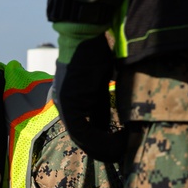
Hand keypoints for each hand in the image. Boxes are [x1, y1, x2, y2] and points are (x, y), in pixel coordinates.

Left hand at [53, 35, 125, 162]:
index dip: (102, 144)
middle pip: (82, 140)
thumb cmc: (95, 54)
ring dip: (104, 147)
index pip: (85, 134)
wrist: (86, 33)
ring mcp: (64, 107)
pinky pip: (82, 131)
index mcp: (71, 105)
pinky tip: (118, 139)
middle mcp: (64, 108)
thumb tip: (110, 127)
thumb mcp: (100, 87)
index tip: (120, 148)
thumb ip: (102, 107)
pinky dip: (101, 138)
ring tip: (123, 148)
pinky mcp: (68, 103)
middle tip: (123, 154)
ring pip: (82, 139)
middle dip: (104, 150)